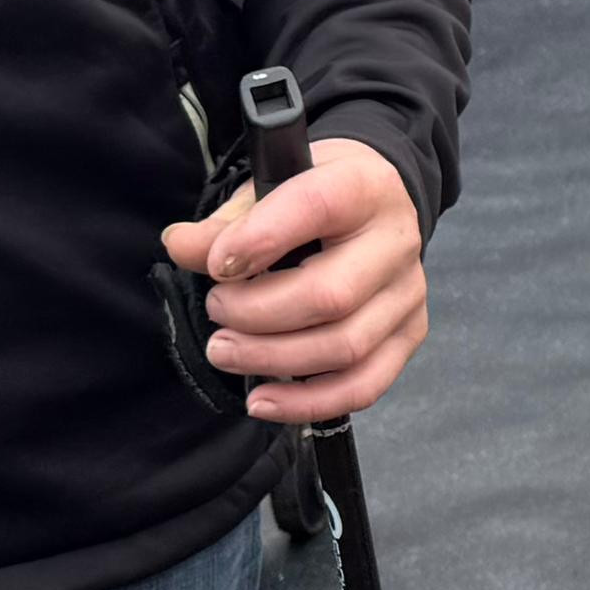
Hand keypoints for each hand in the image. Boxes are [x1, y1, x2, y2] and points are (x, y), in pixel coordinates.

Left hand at [159, 139, 428, 426]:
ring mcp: (408, 293)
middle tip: (215, 311)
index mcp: (362, 187)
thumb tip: (180, 247)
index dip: (259, 241)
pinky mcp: (410, 333)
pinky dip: (309, 403)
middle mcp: (396, 241)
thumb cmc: (316, 198)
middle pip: (330, 296)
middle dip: (256, 315)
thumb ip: (226, 222)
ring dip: (272, 360)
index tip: (215, 266)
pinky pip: (364, 384)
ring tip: (224, 351)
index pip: (315, 209)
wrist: (380, 205)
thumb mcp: (271, 187)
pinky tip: (263, 401)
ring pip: (345, 348)